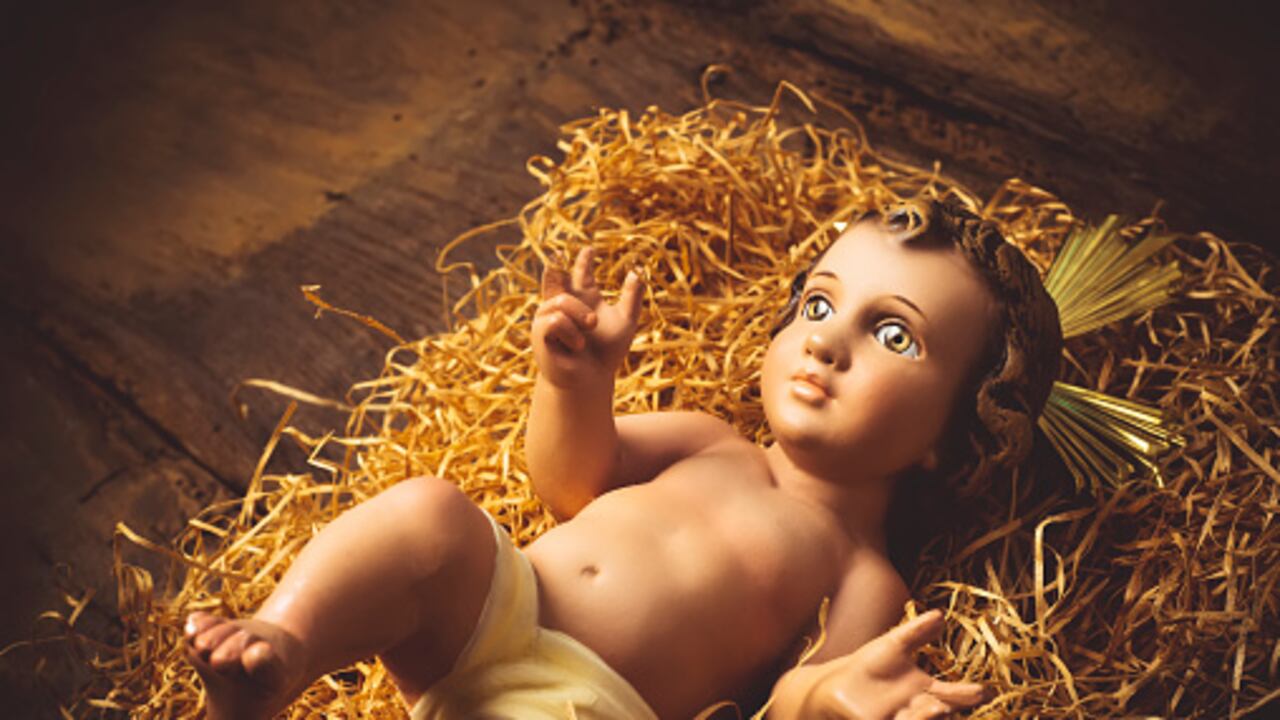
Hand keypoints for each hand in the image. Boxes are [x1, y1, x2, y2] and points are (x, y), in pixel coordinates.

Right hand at [533, 247, 643, 387]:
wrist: (591, 380)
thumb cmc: (606, 354)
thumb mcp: (626, 322)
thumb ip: (632, 297)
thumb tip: (637, 272)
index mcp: (583, 300)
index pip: (580, 273)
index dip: (584, 260)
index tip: (590, 249)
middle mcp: (563, 305)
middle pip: (554, 276)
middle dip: (554, 265)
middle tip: (557, 255)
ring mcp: (549, 317)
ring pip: (561, 299)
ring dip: (579, 314)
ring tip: (590, 329)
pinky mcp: (540, 332)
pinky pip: (555, 319)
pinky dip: (571, 331)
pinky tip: (578, 345)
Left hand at [805, 611, 984, 718]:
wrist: (839, 681)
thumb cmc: (870, 664)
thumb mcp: (895, 644)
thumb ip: (917, 632)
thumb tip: (940, 615)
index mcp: (925, 690)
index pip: (952, 693)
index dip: (967, 694)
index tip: (983, 691)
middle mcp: (917, 708)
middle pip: (940, 711)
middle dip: (952, 707)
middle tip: (958, 702)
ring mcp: (900, 718)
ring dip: (928, 718)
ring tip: (937, 707)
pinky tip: (906, 715)